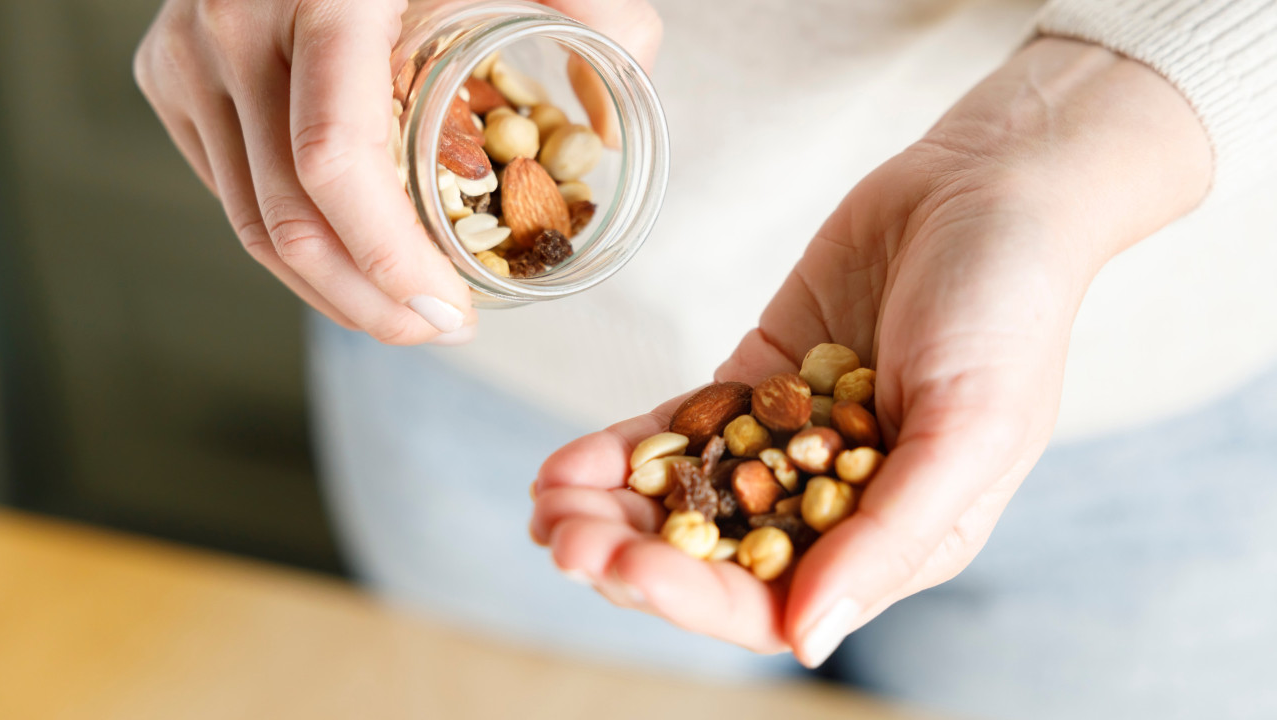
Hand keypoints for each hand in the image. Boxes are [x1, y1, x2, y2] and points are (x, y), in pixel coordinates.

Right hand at [134, 0, 660, 343]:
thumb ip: (601, 15)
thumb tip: (611, 131)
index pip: (335, 163)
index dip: (390, 262)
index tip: (452, 314)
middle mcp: (237, 30)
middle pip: (289, 221)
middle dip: (372, 303)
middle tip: (442, 331)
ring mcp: (189, 56)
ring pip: (252, 224)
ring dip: (334, 290)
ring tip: (407, 314)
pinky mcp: (172, 78)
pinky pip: (233, 193)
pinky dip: (298, 244)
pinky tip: (358, 258)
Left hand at [530, 38, 1210, 662]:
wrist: (985, 186)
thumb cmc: (1006, 310)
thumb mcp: (968, 429)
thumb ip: (890, 536)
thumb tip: (807, 641)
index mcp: (895, 539)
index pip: (775, 601)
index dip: (690, 596)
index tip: (622, 567)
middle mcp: (836, 502)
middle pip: (714, 557)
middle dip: (632, 554)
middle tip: (560, 537)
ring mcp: (788, 442)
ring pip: (686, 496)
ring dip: (612, 508)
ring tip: (544, 500)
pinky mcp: (756, 383)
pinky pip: (680, 428)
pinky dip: (624, 447)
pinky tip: (568, 458)